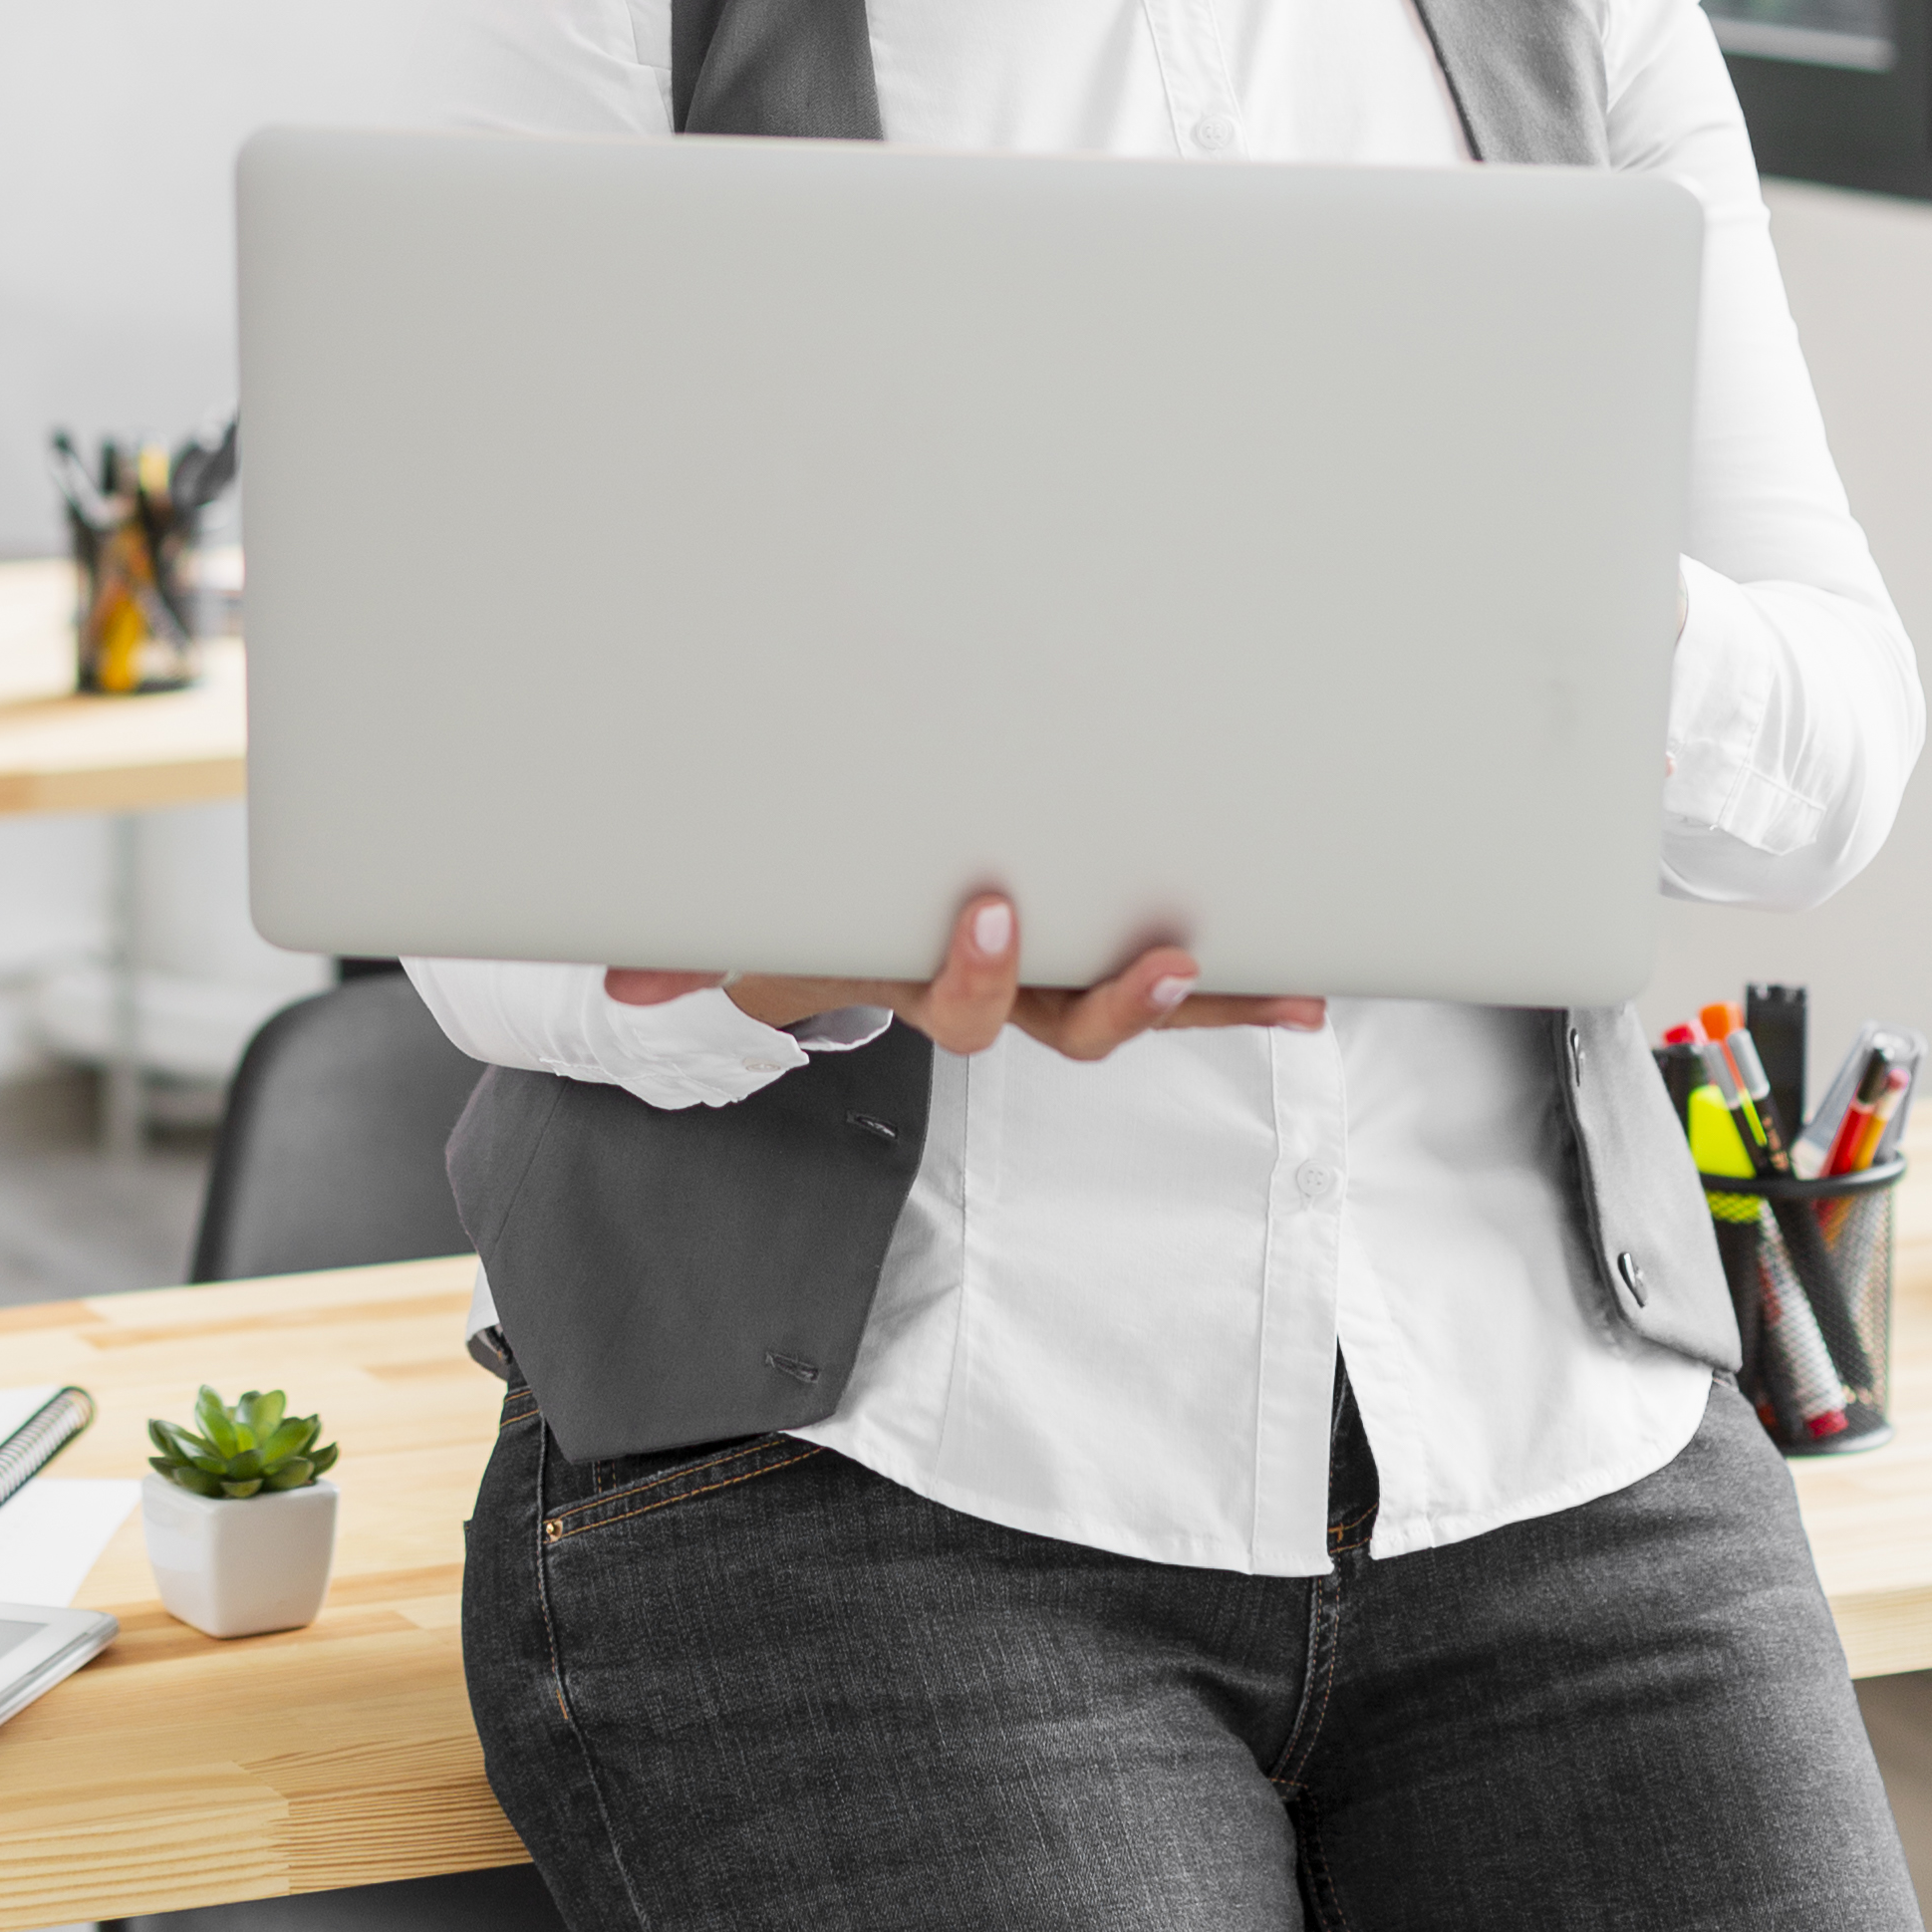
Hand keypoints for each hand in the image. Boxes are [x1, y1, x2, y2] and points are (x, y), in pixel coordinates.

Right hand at [608, 895, 1323, 1064]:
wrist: (843, 923)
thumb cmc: (805, 910)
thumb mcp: (754, 933)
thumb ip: (695, 952)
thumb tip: (622, 977)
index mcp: (925, 981)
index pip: (961, 1002)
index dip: (981, 969)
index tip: (993, 906)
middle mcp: (1005, 997)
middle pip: (1067, 1025)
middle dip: (1117, 1002)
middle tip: (1158, 957)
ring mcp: (1058, 980)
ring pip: (1130, 1010)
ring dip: (1201, 1002)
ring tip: (1268, 986)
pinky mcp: (1106, 956)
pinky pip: (1180, 983)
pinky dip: (1241, 990)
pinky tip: (1309, 986)